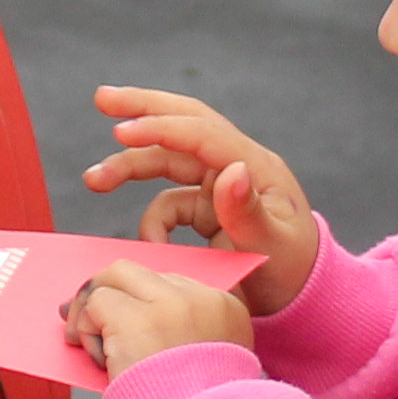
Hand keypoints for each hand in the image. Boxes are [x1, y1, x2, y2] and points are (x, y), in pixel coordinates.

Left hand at [65, 259, 254, 377]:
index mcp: (224, 308)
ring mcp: (167, 305)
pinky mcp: (135, 320)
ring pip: (113, 278)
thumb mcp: (204, 366)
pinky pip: (96, 303)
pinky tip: (99, 360)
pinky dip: (86, 330)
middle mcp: (199, 298)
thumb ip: (176, 335)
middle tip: (82, 322)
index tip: (120, 326)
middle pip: (136, 272)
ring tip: (94, 350)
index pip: (167, 284)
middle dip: (106, 292)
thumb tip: (121, 314)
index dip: (136, 303)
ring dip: (93, 312)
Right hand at [79, 87, 318, 312]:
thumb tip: (229, 170)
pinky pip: (168, 205)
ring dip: (130, 166)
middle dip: (142, 109)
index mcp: (256, 167)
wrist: (302, 299)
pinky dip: (152, 222)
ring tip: (95, 180)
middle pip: (184, 123)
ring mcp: (220, 187)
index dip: (161, 128)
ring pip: (167, 161)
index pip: (202, 133)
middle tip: (101, 98)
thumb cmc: (295, 272)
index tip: (121, 132)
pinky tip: (150, 245)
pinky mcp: (208, 210)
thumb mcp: (275, 247)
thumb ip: (247, 212)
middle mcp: (236, 167)